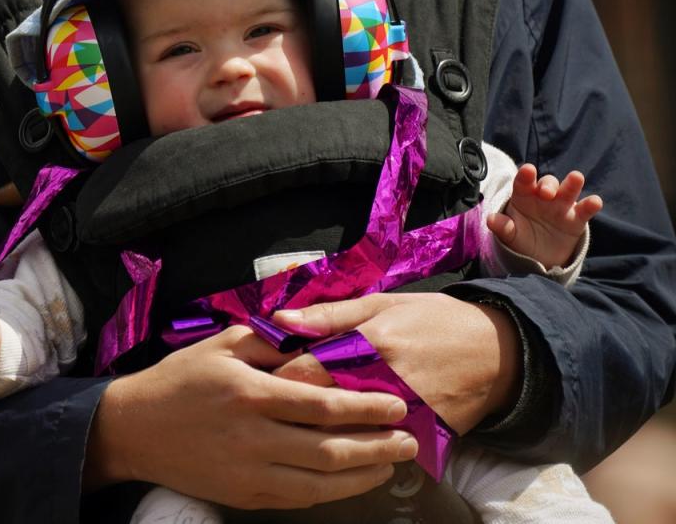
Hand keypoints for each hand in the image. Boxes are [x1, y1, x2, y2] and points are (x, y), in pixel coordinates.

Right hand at [84, 325, 418, 508]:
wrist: (135, 428)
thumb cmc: (182, 379)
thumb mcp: (224, 344)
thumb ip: (273, 342)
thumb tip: (317, 337)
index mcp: (252, 392)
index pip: (322, 404)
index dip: (365, 407)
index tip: (396, 405)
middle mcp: (253, 437)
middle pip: (329, 449)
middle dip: (377, 446)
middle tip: (408, 440)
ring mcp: (248, 472)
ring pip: (319, 483)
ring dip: (362, 476)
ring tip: (391, 464)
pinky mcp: (243, 495)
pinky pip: (297, 499)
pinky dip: (330, 492)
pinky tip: (351, 481)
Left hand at [271, 293, 520, 434]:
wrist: (497, 352)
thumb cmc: (432, 320)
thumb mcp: (382, 304)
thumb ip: (328, 315)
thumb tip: (279, 319)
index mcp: (366, 343)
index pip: (302, 371)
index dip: (272, 378)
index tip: (255, 381)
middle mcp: (381, 382)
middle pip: (315, 408)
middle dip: (285, 411)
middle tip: (265, 411)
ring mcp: (401, 414)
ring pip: (341, 435)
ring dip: (314, 433)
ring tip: (291, 429)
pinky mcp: (420, 437)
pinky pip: (375, 450)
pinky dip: (352, 448)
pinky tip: (336, 444)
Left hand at [487, 164, 601, 268]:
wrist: (538, 256)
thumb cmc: (521, 238)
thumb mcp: (510, 234)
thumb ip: (503, 226)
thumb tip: (490, 219)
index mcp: (524, 196)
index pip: (523, 183)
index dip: (526, 176)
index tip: (528, 170)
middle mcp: (544, 197)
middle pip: (548, 183)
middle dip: (548, 184)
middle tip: (546, 193)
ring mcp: (562, 205)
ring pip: (569, 190)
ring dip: (572, 183)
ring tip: (576, 178)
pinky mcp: (577, 218)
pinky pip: (585, 209)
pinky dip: (591, 204)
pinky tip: (595, 202)